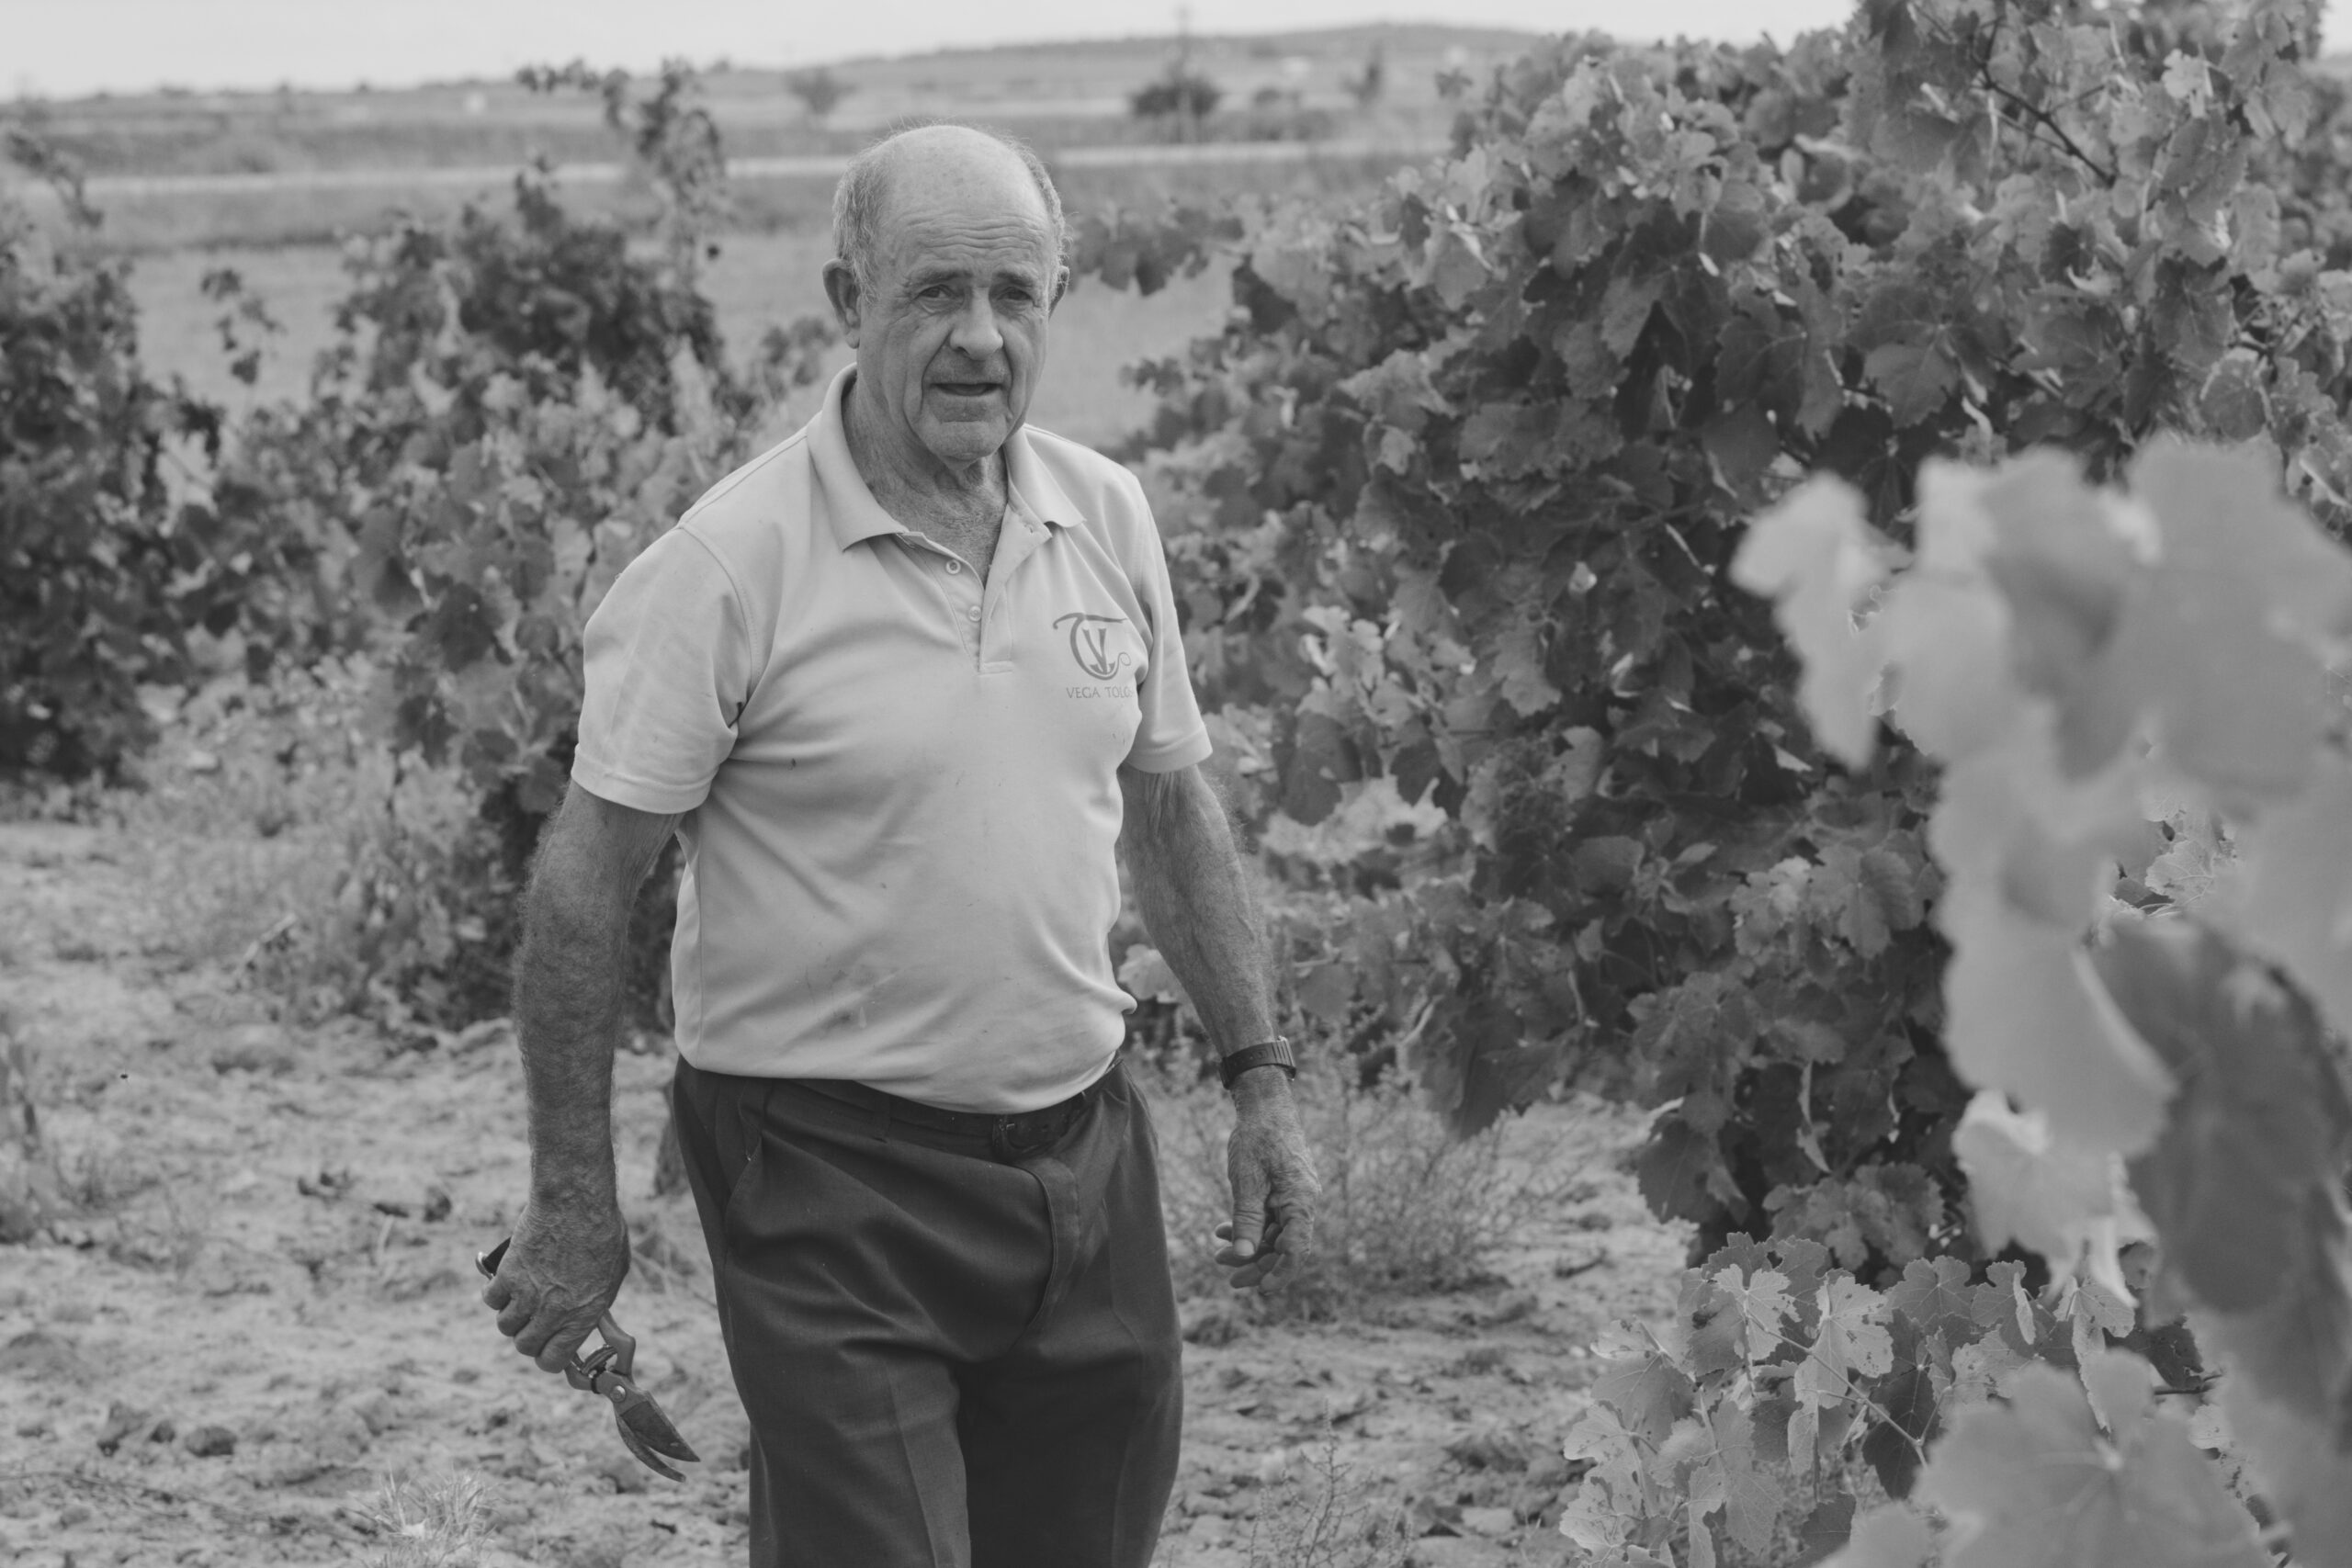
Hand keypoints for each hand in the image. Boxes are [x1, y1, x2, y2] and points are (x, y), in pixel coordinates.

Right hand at [480, 1195, 630, 1372]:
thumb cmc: (603, 1231)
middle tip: (532, 1322)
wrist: (576, 1202)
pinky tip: (503, 1283)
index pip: (553, 1360)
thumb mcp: (614, 1273)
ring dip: (510, 1316)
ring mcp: (528, 1295)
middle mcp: (553, 1312)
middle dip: (527, 1337)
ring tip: (519, 1299)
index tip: (547, 1348)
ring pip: (505, 1326)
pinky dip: (494, 1293)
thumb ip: (596, 1299)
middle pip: (525, 1346)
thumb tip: (588, 1314)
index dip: (548, 1357)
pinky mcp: (508, 1275)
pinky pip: (490, 1299)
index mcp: (583, 1315)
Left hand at [1215, 1069, 1319, 1290]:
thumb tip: (1242, 1255)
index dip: (1279, 1274)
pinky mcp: (1284, 1190)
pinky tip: (1223, 1230)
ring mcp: (1294, 1197)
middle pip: (1284, 1247)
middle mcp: (1303, 1203)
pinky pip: (1270, 1218)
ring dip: (1248, 1246)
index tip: (1259, 1290)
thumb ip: (1246, 1221)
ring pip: (1275, 1234)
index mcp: (1301, 1203)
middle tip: (1229, 1280)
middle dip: (1256, 1264)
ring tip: (1217, 1255)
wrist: (1265, 1104)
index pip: (1296, 1251)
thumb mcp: (1247, 1182)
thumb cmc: (1258, 1138)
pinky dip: (1249, 1227)